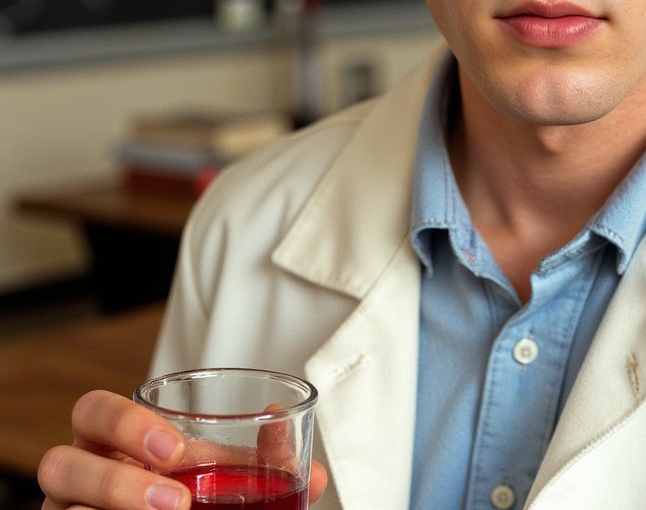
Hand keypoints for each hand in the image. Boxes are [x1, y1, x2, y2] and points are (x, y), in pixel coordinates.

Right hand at [38, 390, 328, 509]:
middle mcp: (82, 478)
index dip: (124, 423)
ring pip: (60, 509)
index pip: (94, 412)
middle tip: (174, 497)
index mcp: (115, 443)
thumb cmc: (190, 500)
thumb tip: (318, 473)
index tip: (175, 448)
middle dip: (113, 477)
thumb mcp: (224, 479)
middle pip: (59, 462)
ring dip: (113, 505)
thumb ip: (265, 467)